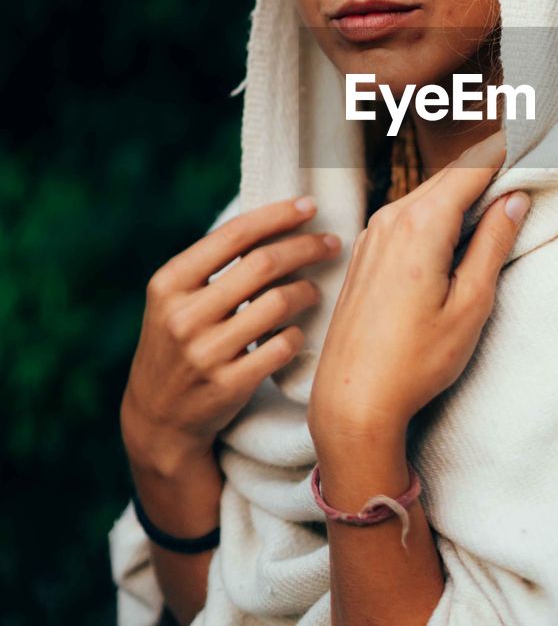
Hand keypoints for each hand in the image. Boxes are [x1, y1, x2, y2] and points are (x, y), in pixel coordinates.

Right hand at [121, 196, 341, 474]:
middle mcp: (183, 315)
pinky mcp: (227, 385)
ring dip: (307, 291)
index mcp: (169, 283)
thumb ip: (212, 266)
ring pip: (277, 303)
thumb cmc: (178, 344)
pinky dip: (297, 334)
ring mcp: (205, 353)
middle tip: (331, 243)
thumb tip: (275, 219)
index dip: (277, 215)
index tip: (309, 206)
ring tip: (316, 290)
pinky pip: (281, 347)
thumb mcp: (175, 300)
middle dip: (305, 247)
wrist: (158, 419)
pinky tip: (298, 331)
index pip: (233, 235)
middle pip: (263, 264)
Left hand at [307, 129, 529, 446]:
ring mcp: (373, 234)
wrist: (352, 398)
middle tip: (527, 164)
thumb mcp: (470, 305)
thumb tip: (515, 198)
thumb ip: (493, 244)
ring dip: (462, 192)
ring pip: (428, 194)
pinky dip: (437, 212)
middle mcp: (391, 218)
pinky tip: (458, 231)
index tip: (536, 138)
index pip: (472, 167)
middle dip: (487, 168)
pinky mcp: (365, 253)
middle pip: (450, 176)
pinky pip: (407, 215)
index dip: (506, 151)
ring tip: (501, 197)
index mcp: (421, 225)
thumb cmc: (415, 361)